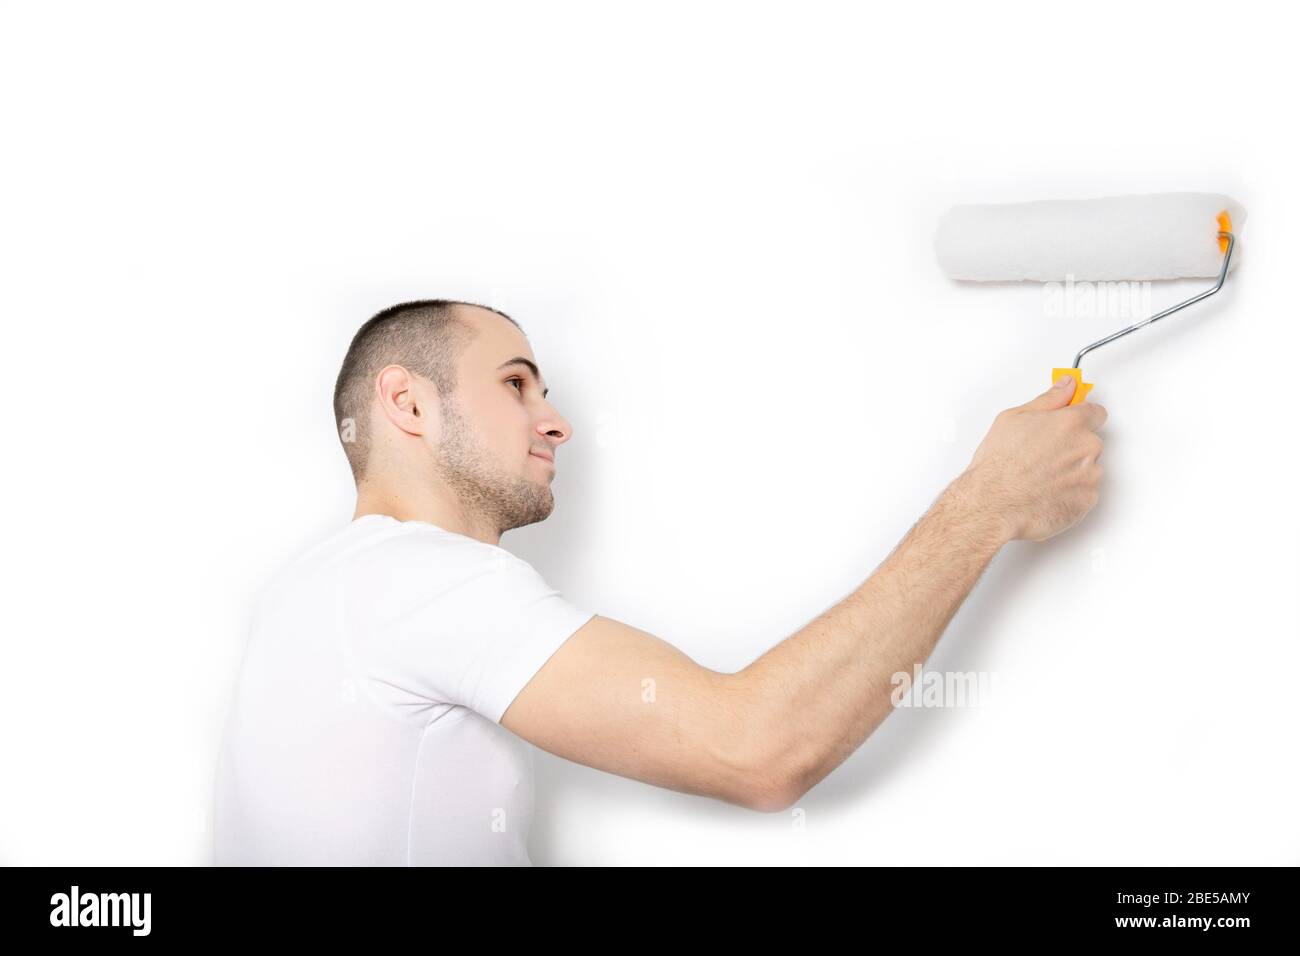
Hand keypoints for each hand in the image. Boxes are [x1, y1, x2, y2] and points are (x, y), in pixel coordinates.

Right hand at [962, 375, 1106, 541]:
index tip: (1069, 422)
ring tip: (1041, 477)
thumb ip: (1049, 400)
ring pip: (1088, 467)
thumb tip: (1067, 385)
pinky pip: (1085, 491)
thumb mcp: (1014, 419)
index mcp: (1071, 422)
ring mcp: (1090, 475)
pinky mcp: (1087, 500)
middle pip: (1090, 441)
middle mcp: (1087, 447)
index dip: (1079, 417)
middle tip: (1043, 455)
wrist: (994, 505)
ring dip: (1072, 470)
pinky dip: (1070, 492)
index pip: (1095, 412)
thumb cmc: (1000, 464)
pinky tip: (1046, 492)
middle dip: (1071, 446)